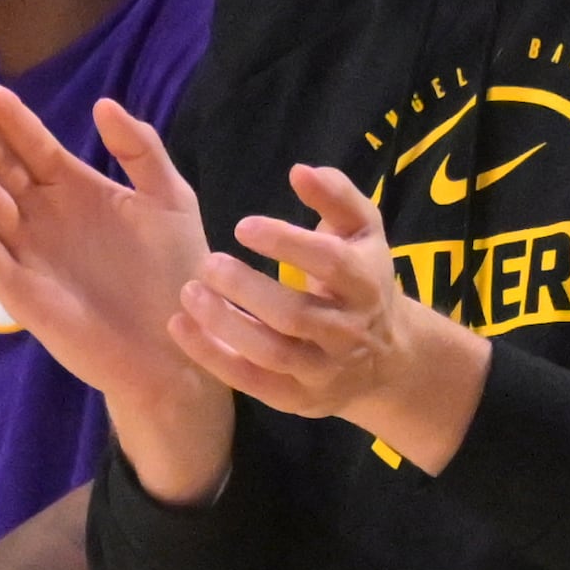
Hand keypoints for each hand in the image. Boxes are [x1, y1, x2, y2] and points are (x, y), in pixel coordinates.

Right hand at [0, 91, 232, 498]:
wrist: (178, 343)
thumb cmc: (175, 271)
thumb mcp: (168, 199)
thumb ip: (140, 150)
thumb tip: (101, 104)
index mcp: (76, 191)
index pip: (35, 148)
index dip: (13, 121)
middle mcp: (45, 218)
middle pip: (4, 171)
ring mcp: (29, 253)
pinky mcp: (21, 291)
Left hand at [178, 164, 488, 472]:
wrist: (388, 358)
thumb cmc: (361, 277)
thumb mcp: (362, 230)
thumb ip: (335, 194)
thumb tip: (299, 171)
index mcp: (364, 283)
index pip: (329, 263)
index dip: (286, 244)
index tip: (242, 226)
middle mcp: (347, 331)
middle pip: (294, 314)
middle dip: (246, 288)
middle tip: (207, 262)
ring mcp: (323, 371)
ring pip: (270, 353)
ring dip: (224, 325)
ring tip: (189, 293)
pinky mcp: (297, 399)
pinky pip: (252, 382)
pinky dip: (214, 358)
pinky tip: (181, 329)